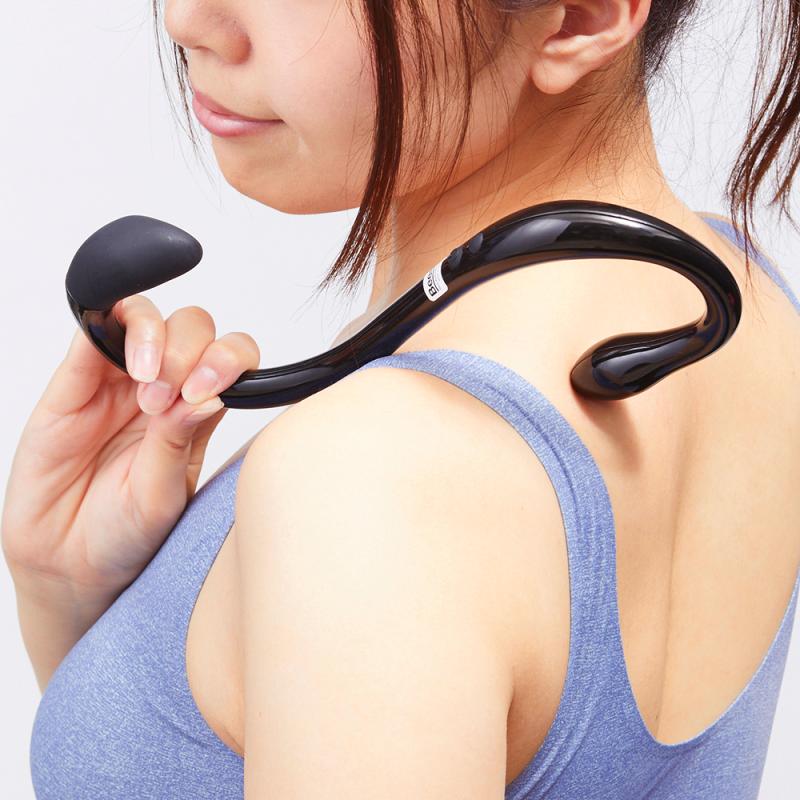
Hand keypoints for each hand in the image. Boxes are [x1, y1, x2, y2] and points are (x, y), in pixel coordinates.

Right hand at [1, 295, 259, 602]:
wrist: (67, 563)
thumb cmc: (125, 532)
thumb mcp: (161, 494)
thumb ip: (179, 440)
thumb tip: (211, 392)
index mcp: (197, 413)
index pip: (230, 359)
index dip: (228, 360)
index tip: (208, 391)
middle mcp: (163, 388)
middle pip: (194, 328)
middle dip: (192, 352)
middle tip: (171, 401)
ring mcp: (118, 380)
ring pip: (146, 318)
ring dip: (157, 340)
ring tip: (147, 392)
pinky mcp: (73, 381)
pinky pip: (92, 330)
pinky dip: (109, 325)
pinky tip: (123, 359)